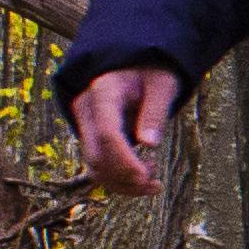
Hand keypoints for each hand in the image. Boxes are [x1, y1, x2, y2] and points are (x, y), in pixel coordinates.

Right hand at [70, 66, 182, 196]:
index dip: (125, 159)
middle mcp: (87, 110)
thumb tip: (150, 144)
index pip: (107, 133)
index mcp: (104, 92)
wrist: (134, 63)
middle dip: (125, 177)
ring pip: (93, 166)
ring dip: (121, 183)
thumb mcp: (162, 84)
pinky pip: (98, 164)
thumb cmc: (152, 71)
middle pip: (96, 155)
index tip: (147, 176)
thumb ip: (155, 111)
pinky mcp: (92, 137)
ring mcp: (86, 125)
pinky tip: (143, 177)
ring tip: (153, 185)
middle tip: (156, 184)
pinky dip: (118, 178)